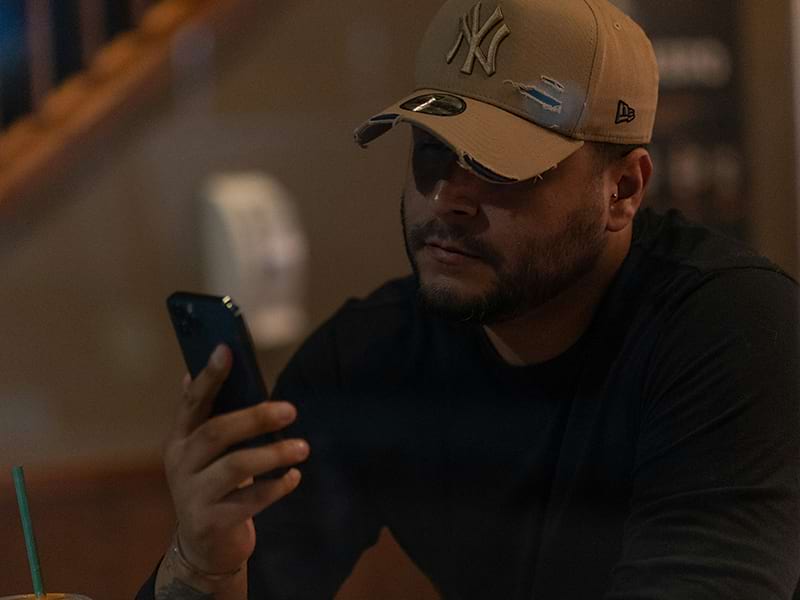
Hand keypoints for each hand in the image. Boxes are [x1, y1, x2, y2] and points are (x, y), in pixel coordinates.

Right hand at [162, 344, 309, 574]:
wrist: (203, 547)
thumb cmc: (214, 485)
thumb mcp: (206, 452)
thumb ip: (209, 415)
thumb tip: (199, 368)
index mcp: (179, 439)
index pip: (192, 401)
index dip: (209, 376)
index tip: (226, 350)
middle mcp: (180, 464)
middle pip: (217, 432)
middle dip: (255, 417)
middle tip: (291, 409)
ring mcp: (192, 495)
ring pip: (236, 466)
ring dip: (274, 454)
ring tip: (303, 447)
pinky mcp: (210, 522)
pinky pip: (250, 500)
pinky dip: (277, 486)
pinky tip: (294, 476)